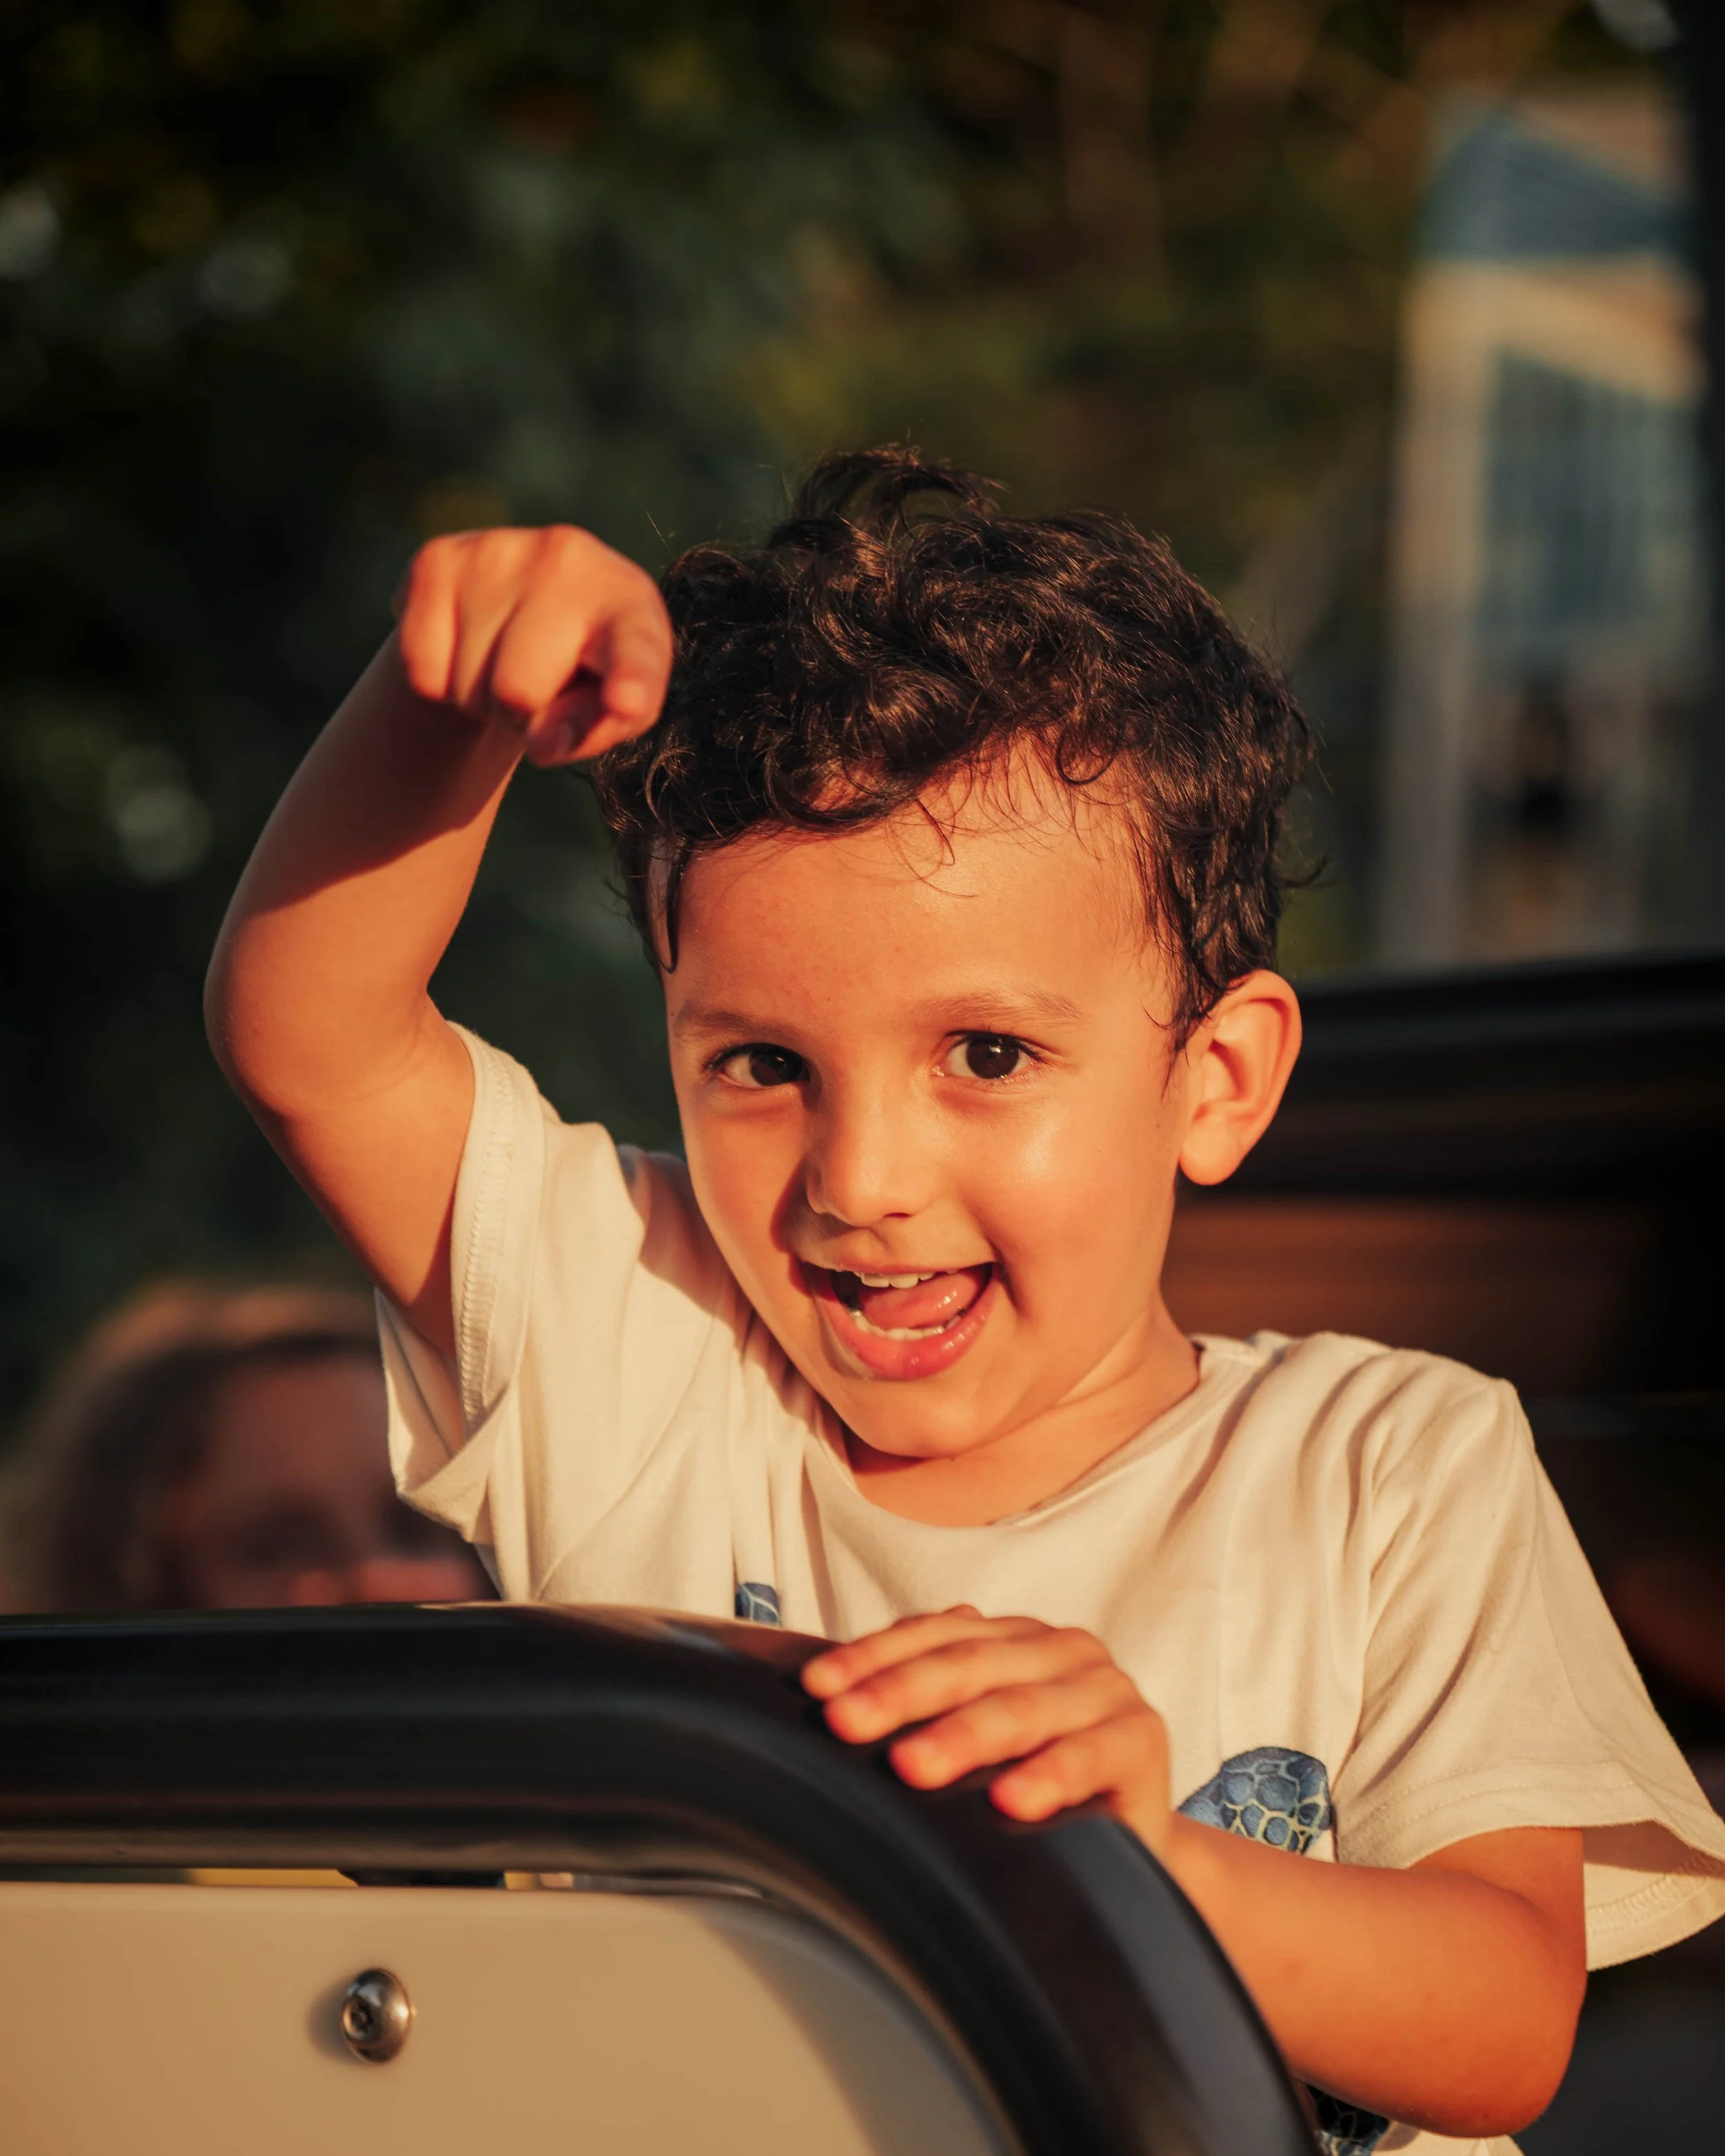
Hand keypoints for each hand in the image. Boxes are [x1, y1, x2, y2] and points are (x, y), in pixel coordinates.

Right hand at [394, 524, 672, 764]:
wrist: (519, 604)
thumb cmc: (579, 668)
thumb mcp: (603, 709)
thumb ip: (587, 731)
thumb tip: (543, 741)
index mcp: (631, 608)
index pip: (633, 652)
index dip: (631, 682)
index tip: (628, 702)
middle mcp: (570, 561)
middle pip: (517, 691)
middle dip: (517, 713)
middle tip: (533, 688)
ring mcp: (499, 550)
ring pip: (466, 685)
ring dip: (479, 698)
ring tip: (502, 663)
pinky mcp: (437, 559)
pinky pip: (421, 671)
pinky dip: (437, 682)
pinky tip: (465, 646)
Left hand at [803, 1607, 1170, 1853]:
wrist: (1125, 1848)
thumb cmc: (1030, 1790)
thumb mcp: (971, 1746)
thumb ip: (921, 1715)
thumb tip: (823, 1712)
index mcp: (1013, 1637)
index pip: (932, 1635)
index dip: (871, 1657)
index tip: (814, 1689)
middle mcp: (1060, 1649)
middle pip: (968, 1665)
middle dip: (899, 1693)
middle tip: (842, 1724)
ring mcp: (1106, 1688)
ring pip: (1021, 1707)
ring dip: (962, 1736)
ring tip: (909, 1766)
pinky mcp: (1142, 1739)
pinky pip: (1089, 1756)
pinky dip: (1047, 1777)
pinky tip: (1009, 1803)